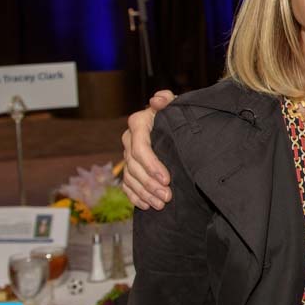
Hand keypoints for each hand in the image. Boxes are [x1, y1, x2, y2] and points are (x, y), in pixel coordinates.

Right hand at [121, 91, 175, 209]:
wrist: (176, 124)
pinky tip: (147, 205)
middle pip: (134, 166)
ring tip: (161, 204)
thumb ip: (168, 100)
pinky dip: (135, 196)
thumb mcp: (177, 105)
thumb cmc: (177, 114)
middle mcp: (129, 139)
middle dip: (150, 184)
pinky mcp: (129, 168)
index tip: (167, 179)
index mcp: (138, 122)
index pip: (140, 148)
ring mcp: (127, 154)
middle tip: (167, 196)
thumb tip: (157, 99)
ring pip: (130, 177)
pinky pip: (127, 185)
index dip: (152, 165)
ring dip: (144, 193)